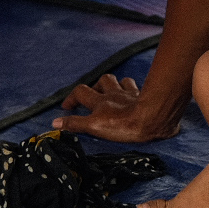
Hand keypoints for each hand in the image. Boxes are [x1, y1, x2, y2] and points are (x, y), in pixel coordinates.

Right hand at [52, 74, 178, 141]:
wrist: (153, 119)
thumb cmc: (124, 125)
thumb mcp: (94, 127)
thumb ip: (75, 124)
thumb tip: (55, 123)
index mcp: (100, 102)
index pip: (80, 92)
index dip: (72, 98)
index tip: (66, 107)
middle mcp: (114, 94)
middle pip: (102, 81)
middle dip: (94, 87)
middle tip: (92, 97)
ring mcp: (130, 94)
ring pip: (120, 80)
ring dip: (115, 84)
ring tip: (112, 92)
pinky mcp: (145, 97)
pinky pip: (138, 87)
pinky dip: (133, 88)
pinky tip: (134, 94)